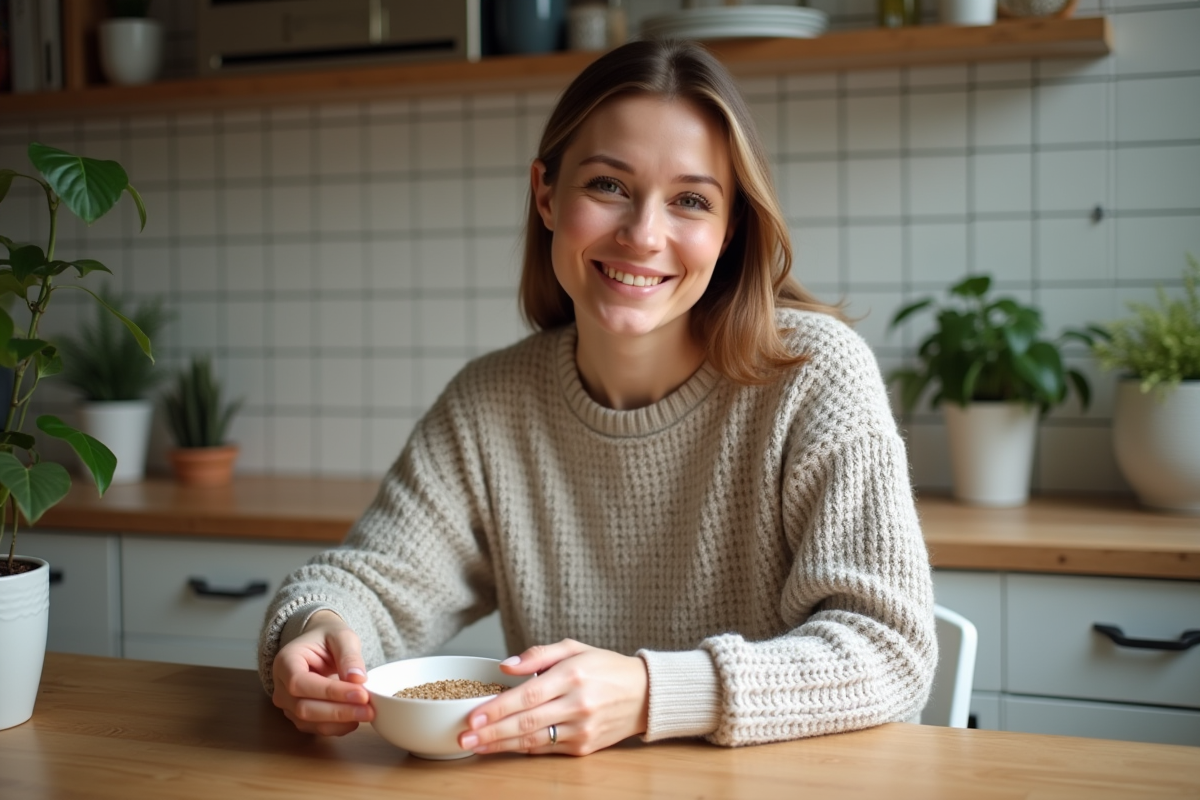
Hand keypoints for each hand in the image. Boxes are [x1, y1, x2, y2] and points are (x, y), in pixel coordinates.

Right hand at [271, 609, 374, 735]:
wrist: (319, 646)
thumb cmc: (328, 638)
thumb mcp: (342, 636)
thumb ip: (349, 655)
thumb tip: (358, 678)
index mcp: (285, 661)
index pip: (300, 683)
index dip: (330, 692)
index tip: (361, 693)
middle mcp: (280, 686)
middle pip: (303, 708)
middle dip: (339, 711)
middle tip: (369, 709)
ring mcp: (287, 704)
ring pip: (309, 722)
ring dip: (340, 722)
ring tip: (367, 714)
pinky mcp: (298, 716)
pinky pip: (315, 728)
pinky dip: (337, 727)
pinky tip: (356, 719)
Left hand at [458, 639, 648, 756]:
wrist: (645, 695)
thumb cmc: (606, 668)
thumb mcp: (574, 648)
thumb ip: (538, 655)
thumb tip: (505, 667)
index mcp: (573, 675)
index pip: (527, 695)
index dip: (497, 709)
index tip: (472, 717)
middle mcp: (578, 704)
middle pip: (526, 722)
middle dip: (491, 733)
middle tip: (464, 739)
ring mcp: (582, 729)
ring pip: (534, 741)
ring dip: (501, 745)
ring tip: (477, 747)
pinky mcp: (585, 747)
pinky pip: (548, 749)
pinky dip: (524, 749)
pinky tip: (504, 746)